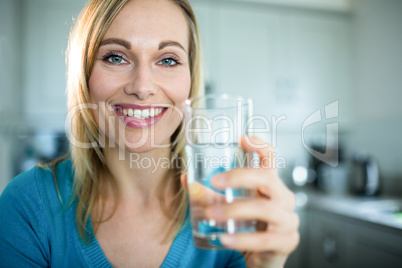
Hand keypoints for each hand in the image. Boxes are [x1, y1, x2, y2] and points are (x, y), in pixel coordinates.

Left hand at [181, 136, 299, 267]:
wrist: (261, 257)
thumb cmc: (247, 226)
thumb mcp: (227, 206)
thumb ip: (209, 194)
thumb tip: (187, 180)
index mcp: (270, 185)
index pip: (271, 159)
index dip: (260, 146)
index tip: (243, 139)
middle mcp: (283, 198)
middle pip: (268, 178)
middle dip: (240, 176)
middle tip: (215, 181)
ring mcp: (287, 219)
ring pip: (264, 209)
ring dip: (235, 209)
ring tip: (212, 214)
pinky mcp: (286, 241)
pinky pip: (264, 239)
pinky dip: (241, 239)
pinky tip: (224, 239)